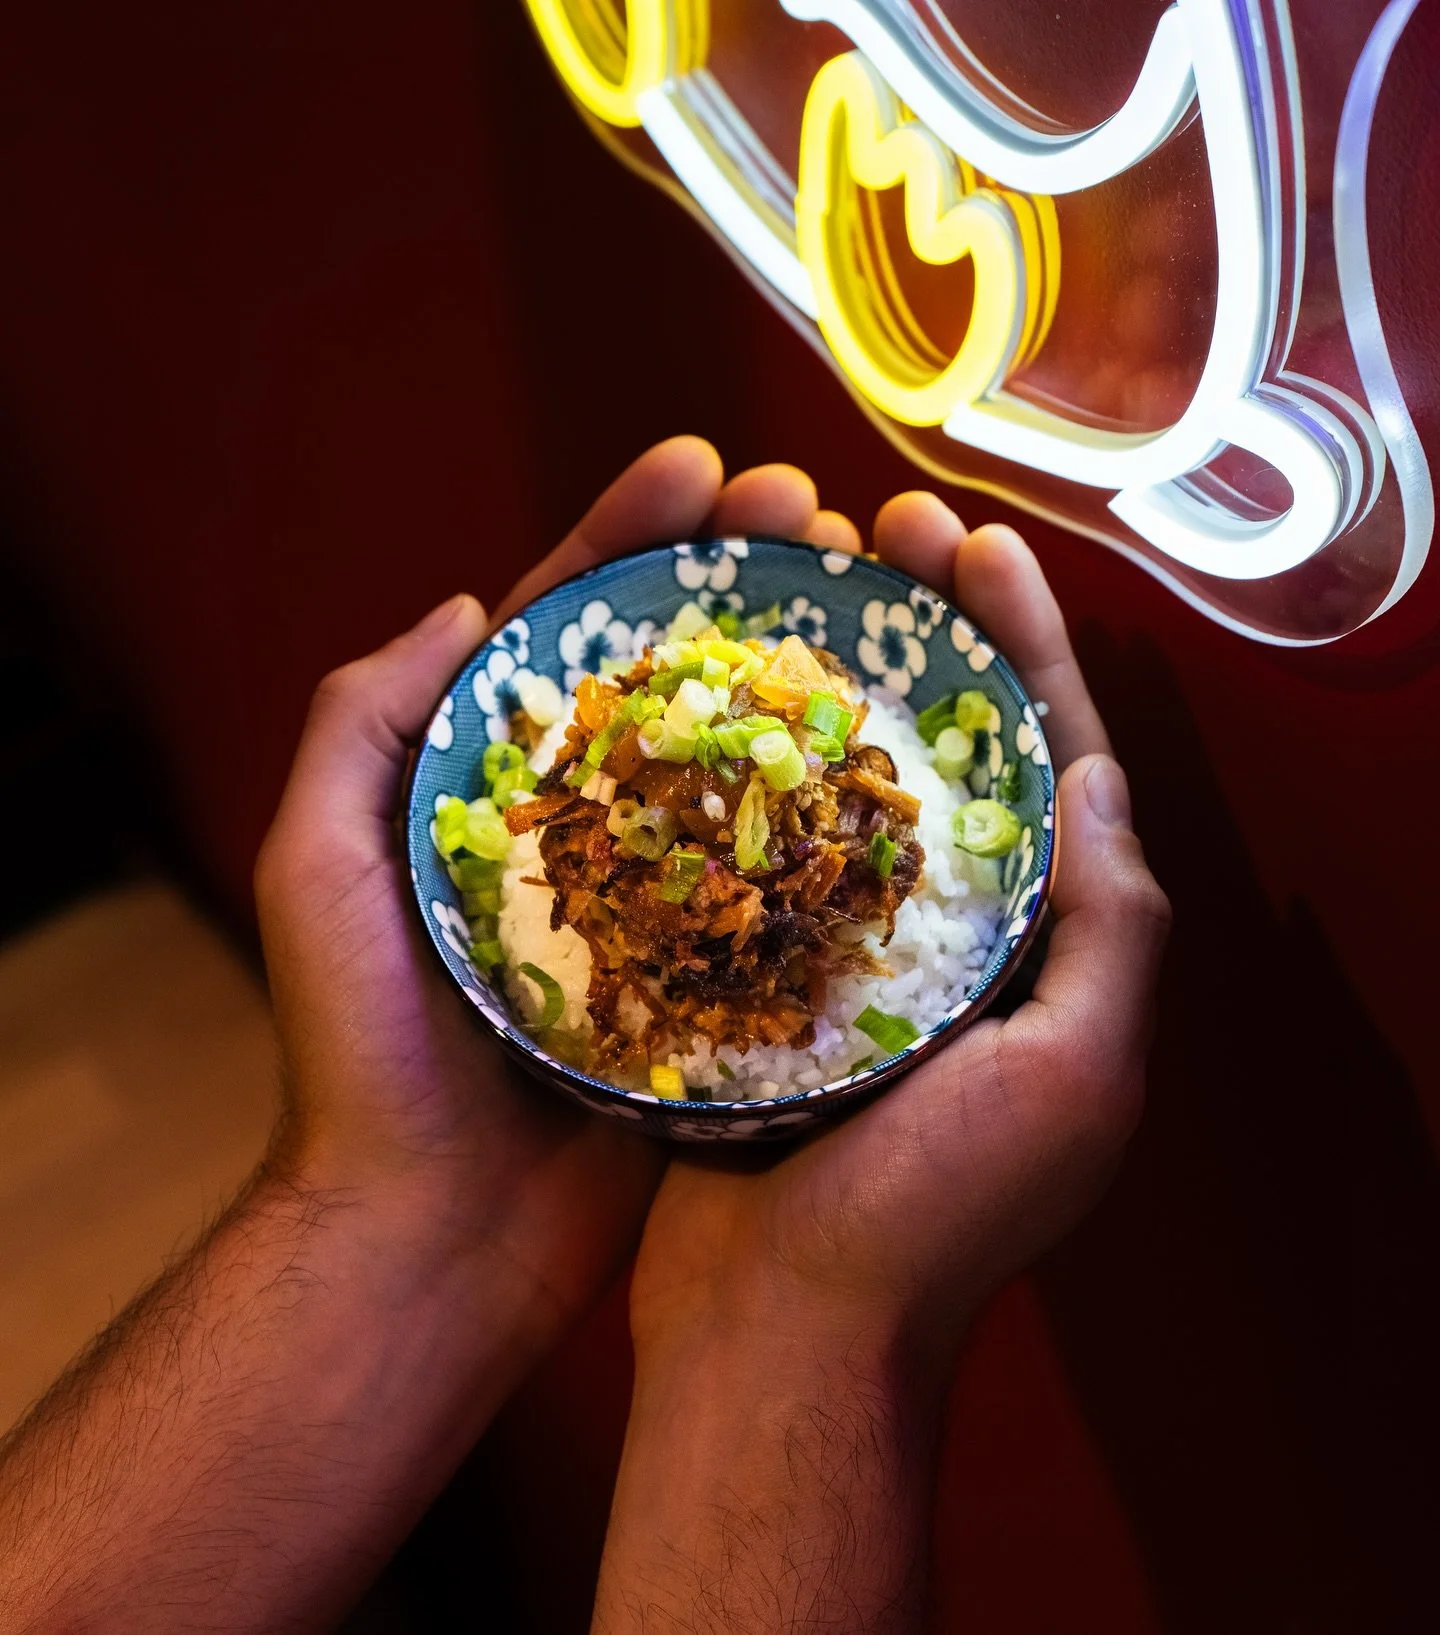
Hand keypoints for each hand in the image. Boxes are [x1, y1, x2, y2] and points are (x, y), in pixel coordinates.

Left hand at [253, 436, 863, 1361]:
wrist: (435, 1229)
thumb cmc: (363, 1051)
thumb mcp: (318, 865)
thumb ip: (362, 724)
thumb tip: (465, 605)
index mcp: (493, 780)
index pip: (565, 627)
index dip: (631, 538)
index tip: (705, 470)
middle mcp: (586, 820)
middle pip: (674, 672)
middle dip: (743, 580)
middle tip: (825, 518)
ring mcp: (659, 888)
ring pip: (738, 760)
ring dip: (802, 673)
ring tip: (877, 598)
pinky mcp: (713, 963)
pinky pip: (775, 872)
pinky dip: (825, 810)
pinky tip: (885, 752)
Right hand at [627, 497, 1168, 1366]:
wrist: (781, 1332)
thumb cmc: (934, 1219)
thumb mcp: (1074, 1076)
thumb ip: (1112, 928)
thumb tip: (1102, 783)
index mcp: (1045, 948)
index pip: (1051, 761)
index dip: (1023, 646)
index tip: (975, 547)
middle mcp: (959, 938)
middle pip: (950, 751)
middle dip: (926, 635)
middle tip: (871, 536)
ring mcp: (857, 953)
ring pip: (853, 785)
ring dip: (834, 682)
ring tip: (793, 591)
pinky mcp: (766, 976)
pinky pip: (768, 852)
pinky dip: (751, 776)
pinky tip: (713, 708)